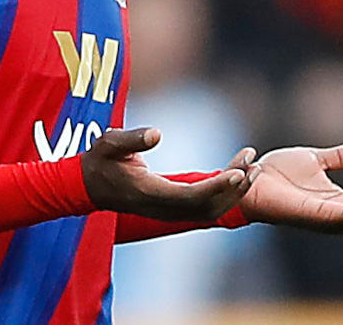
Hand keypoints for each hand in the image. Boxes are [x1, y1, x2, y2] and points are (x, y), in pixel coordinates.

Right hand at [81, 127, 256, 221]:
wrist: (88, 187)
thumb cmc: (99, 161)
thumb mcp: (108, 144)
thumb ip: (131, 139)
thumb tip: (157, 133)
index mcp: (150, 193)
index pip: (191, 197)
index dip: (217, 187)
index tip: (238, 172)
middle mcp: (163, 207)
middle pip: (208, 207)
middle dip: (234, 189)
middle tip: (254, 164)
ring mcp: (168, 210)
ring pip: (210, 210)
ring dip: (234, 192)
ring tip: (253, 168)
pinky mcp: (172, 206)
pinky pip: (205, 205)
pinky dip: (224, 192)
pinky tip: (236, 173)